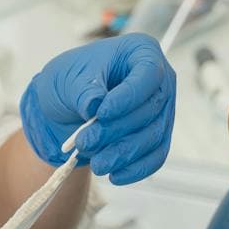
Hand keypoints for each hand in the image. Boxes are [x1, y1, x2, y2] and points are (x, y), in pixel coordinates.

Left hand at [20, 33, 175, 184]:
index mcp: (141, 52)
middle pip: (150, 109)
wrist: (67, 105)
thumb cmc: (71, 80)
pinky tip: (115, 176)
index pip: (147, 73)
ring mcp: (162, 109)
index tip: (101, 114)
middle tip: (84, 142)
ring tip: (96, 163)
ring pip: (153, 136)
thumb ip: (83, 90)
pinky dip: (136, 169)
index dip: (128, 96)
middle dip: (116, 130)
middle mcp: (159, 80)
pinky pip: (156, 155)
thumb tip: (95, 106)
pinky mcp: (158, 135)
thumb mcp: (68, 78)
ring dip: (124, 153)